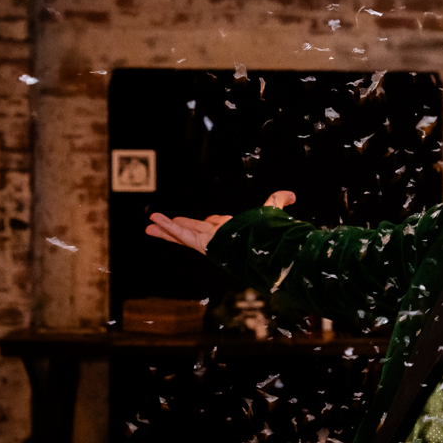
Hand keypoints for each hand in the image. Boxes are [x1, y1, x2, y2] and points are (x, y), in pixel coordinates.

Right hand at [145, 190, 293, 253]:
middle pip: (195, 230)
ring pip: (183, 233)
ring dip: (166, 228)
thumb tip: (292, 195)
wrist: (263, 247)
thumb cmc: (268, 232)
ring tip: (150, 225)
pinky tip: (153, 222)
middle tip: (166, 224)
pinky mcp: (201, 244)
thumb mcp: (272, 209)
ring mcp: (209, 242)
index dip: (213, 221)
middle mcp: (219, 237)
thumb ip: (279, 200)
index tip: (209, 219)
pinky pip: (181, 235)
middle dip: (180, 227)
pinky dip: (167, 228)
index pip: (217, 224)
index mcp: (233, 230)